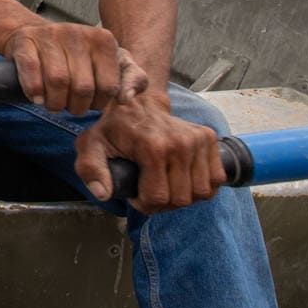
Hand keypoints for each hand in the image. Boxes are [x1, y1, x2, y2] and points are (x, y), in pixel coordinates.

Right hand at [1, 22, 146, 114]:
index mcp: (103, 40)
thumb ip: (131, 79)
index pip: (109, 86)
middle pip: (83, 87)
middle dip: (76, 106)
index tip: (90, 102)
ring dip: (54, 102)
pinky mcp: (26, 40)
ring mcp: (50, 35)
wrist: (36, 35)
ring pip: (58, 81)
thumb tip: (126, 98)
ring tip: (53, 103)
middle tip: (69, 106)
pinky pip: (32, 71)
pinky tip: (37, 97)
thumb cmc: (77, 56)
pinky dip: (34, 90)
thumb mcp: (111, 64)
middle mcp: (77, 33)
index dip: (99, 103)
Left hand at [74, 94, 225, 211]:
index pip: (158, 197)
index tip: (135, 193)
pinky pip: (216, 181)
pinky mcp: (209, 138)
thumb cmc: (114, 128)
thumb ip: (91, 170)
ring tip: (165, 184)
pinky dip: (201, 186)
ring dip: (183, 196)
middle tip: (149, 190)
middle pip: (181, 199)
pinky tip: (182, 178)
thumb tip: (102, 193)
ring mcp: (198, 140)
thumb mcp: (91, 146)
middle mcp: (180, 143)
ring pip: (201, 193)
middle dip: (163, 203)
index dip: (144, 204)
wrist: (137, 103)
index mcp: (152, 146)